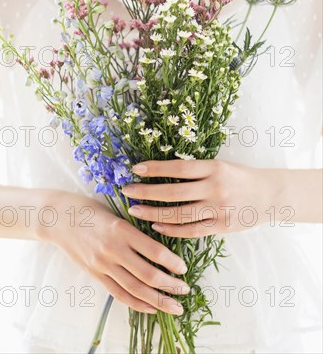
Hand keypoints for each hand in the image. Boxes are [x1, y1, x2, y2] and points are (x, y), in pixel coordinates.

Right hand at [38, 190, 189, 314]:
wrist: (58, 218)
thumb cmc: (91, 209)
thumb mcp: (116, 212)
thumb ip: (136, 229)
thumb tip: (162, 247)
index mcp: (121, 229)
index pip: (153, 250)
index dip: (172, 262)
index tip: (184, 268)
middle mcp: (112, 249)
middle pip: (147, 274)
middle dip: (170, 285)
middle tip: (186, 290)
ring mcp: (102, 264)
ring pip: (134, 289)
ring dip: (158, 300)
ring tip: (175, 306)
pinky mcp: (95, 274)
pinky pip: (118, 293)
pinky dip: (137, 303)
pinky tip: (151, 307)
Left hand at [121, 159, 274, 236]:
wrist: (268, 196)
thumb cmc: (239, 177)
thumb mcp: (220, 166)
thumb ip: (196, 170)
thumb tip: (160, 171)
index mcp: (214, 168)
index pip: (178, 167)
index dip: (155, 168)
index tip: (135, 168)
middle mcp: (215, 188)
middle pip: (173, 192)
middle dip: (146, 192)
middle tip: (126, 191)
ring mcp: (218, 209)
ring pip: (179, 214)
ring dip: (153, 213)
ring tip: (135, 210)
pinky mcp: (220, 227)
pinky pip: (190, 230)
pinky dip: (171, 229)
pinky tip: (156, 225)